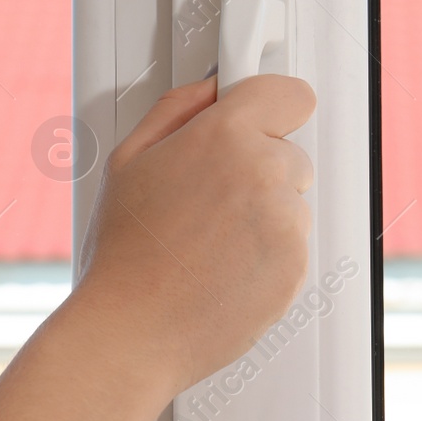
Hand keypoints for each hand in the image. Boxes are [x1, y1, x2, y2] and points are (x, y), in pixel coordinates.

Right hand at [74, 74, 316, 397]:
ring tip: (211, 242)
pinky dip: (268, 256)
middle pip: (291, 154)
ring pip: (293, 203)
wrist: (135, 330)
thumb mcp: (129, 159)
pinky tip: (223, 267)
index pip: (291, 94)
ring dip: (265, 216)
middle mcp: (263, 174)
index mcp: (224, 136)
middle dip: (259, 170)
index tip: (263, 118)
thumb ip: (178, 109)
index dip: (274, 107)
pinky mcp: (295, 266)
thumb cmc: (125, 254)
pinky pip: (294, 247)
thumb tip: (212, 90)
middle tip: (211, 201)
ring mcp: (284, 223)